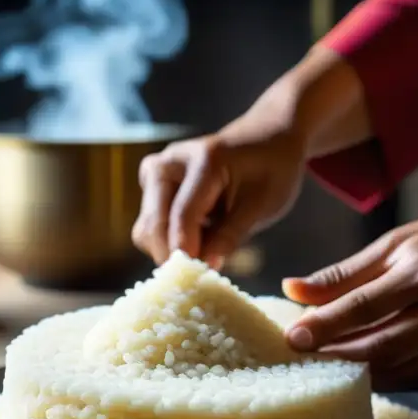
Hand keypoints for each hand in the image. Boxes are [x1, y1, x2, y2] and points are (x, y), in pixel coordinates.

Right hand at [131, 118, 305, 267]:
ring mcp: (155, 172)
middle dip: (173, 255)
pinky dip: (169, 241)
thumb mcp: (263, 205)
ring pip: (146, 229)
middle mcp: (168, 162)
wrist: (265, 138)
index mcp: (203, 160)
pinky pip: (150, 226)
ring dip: (170, 250)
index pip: (182, 216)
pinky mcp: (151, 184)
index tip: (197, 280)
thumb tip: (205, 265)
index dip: (186, 252)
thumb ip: (232, 235)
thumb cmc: (271, 170)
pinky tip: (198, 238)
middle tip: (202, 275)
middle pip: (153, 224)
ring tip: (205, 251)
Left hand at [281, 164, 417, 392]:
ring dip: (356, 375)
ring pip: (396, 372)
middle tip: (299, 362)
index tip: (291, 339)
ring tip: (323, 370)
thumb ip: (347, 272)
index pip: (362, 306)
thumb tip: (291, 290)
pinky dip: (390, 381)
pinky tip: (367, 374)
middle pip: (376, 347)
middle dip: (332, 357)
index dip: (324, 325)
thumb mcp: (402, 242)